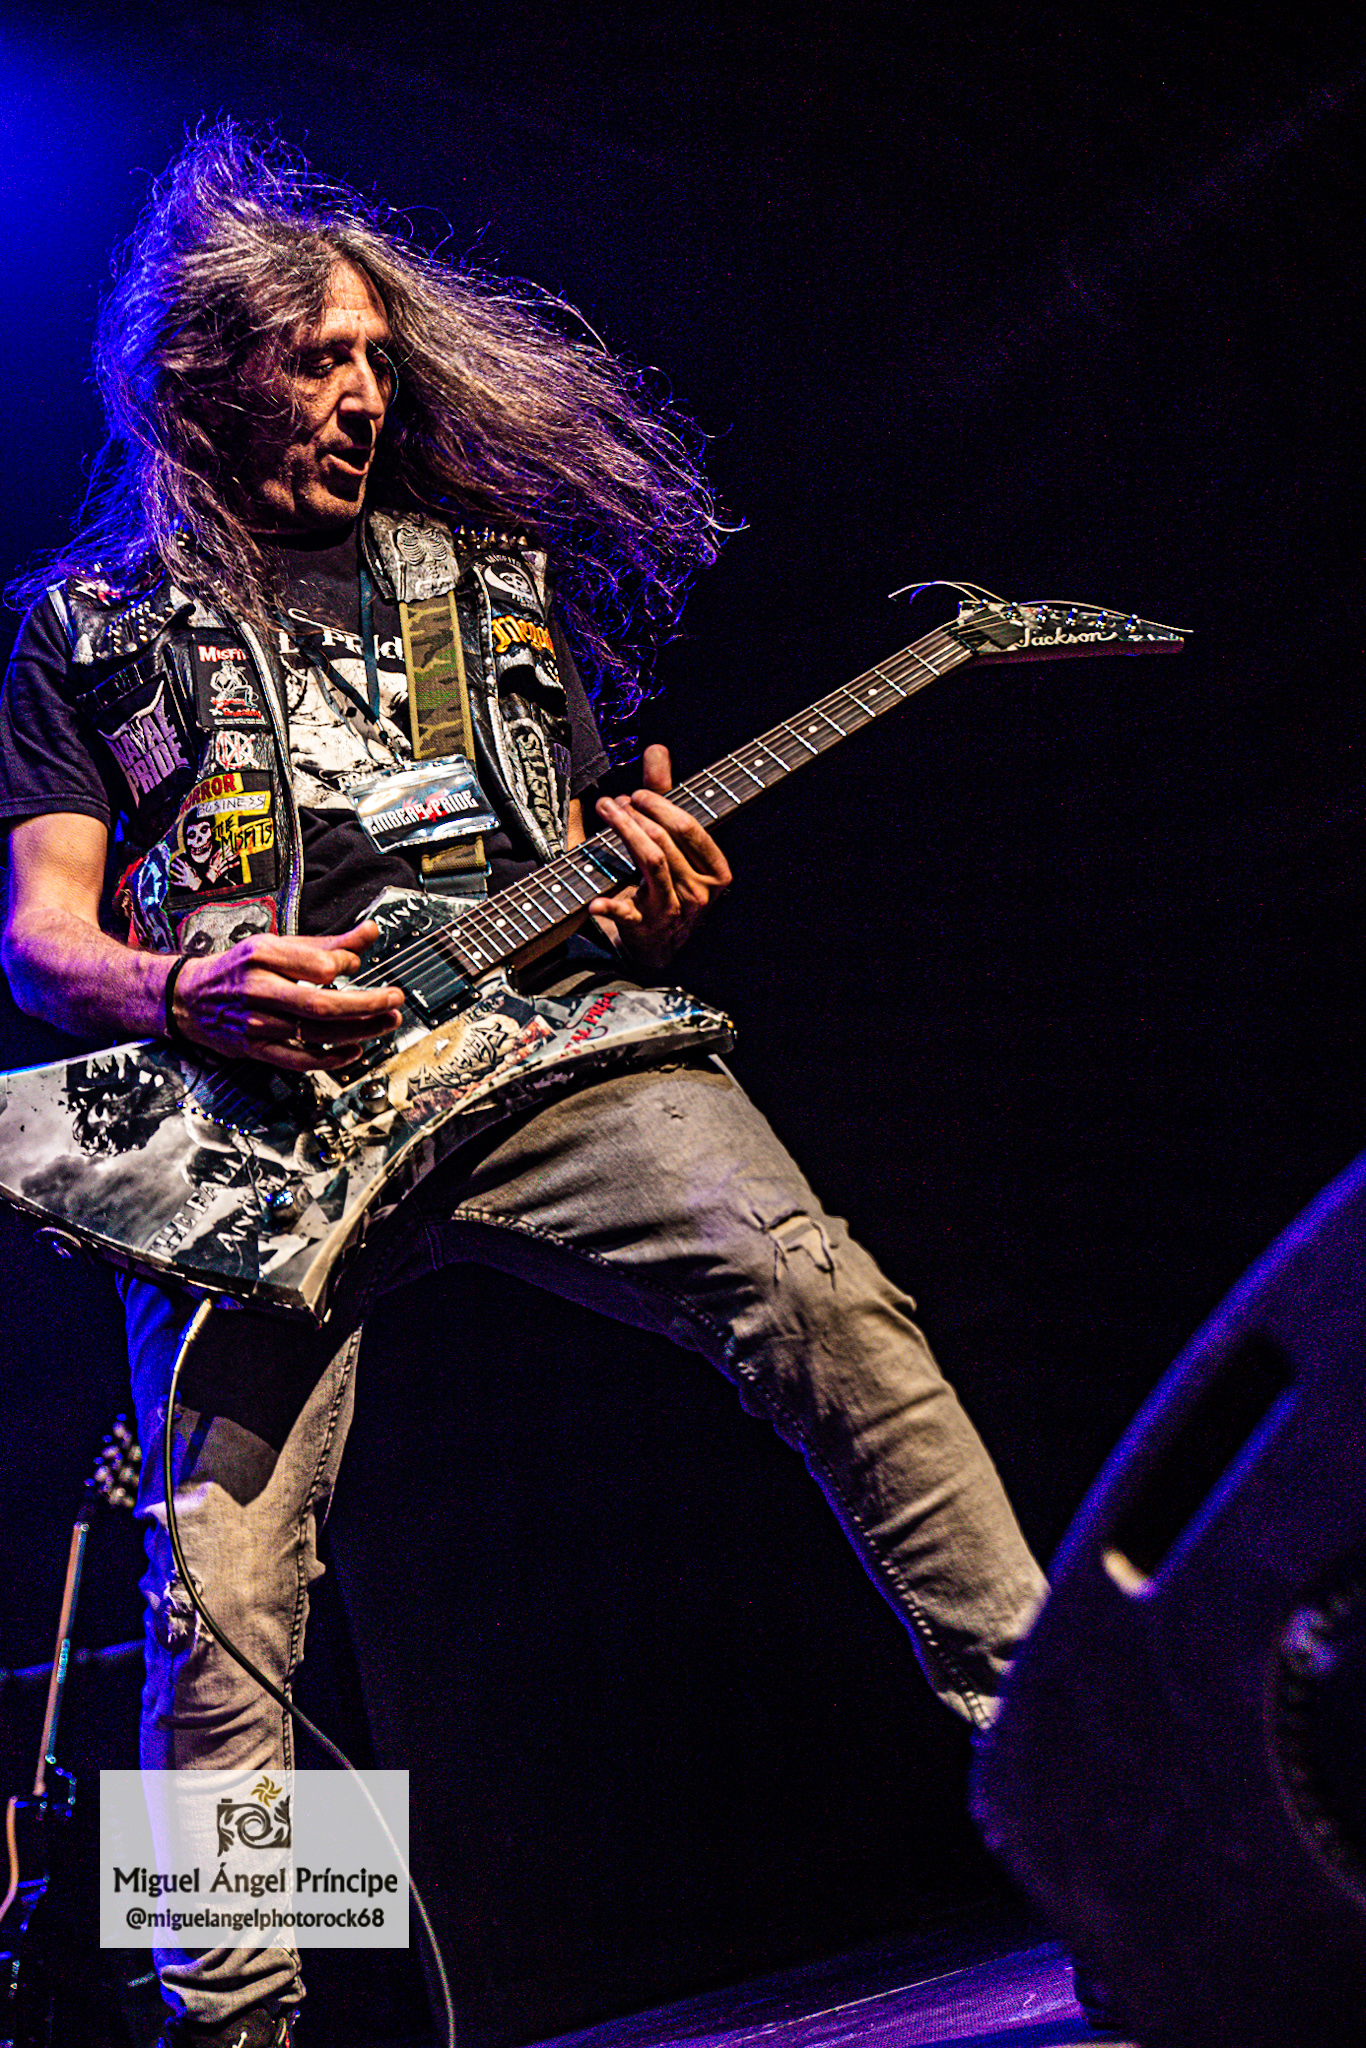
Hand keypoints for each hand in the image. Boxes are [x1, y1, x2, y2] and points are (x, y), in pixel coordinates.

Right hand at [169, 922, 404, 1073]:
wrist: (187, 998)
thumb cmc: (237, 968)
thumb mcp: (276, 944)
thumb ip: (326, 943)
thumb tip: (370, 932)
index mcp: (263, 955)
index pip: (319, 965)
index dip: (347, 966)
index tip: (358, 965)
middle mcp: (258, 989)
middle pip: (321, 1004)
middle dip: (366, 1004)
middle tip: (394, 999)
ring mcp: (256, 1023)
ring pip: (315, 1033)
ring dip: (359, 1030)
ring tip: (388, 1022)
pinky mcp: (256, 1049)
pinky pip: (299, 1060)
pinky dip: (331, 1059)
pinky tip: (355, 1051)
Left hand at [590, 744, 730, 973]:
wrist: (657, 945)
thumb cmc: (666, 884)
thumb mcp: (671, 840)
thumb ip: (665, 795)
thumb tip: (656, 749)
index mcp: (715, 871)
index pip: (689, 826)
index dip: (660, 805)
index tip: (636, 793)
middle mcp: (699, 891)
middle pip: (665, 839)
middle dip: (636, 814)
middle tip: (613, 802)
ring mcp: (673, 911)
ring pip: (650, 861)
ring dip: (623, 831)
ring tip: (605, 813)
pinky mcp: (645, 928)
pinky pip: (626, 911)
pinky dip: (608, 905)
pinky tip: (594, 900)